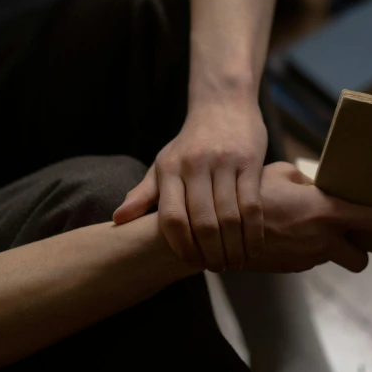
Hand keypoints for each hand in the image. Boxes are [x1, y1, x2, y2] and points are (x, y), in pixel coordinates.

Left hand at [114, 98, 266, 270]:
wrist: (223, 103)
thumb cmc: (190, 141)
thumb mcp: (163, 163)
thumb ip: (144, 194)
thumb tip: (117, 220)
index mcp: (170, 169)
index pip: (172, 218)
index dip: (181, 247)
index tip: (191, 263)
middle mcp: (195, 165)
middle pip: (203, 222)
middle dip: (211, 253)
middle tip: (216, 268)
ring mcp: (224, 163)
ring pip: (230, 217)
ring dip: (234, 247)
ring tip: (235, 262)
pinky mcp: (250, 161)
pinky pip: (252, 205)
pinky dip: (254, 232)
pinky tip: (253, 246)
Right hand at [245, 162, 371, 272]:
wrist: (219, 231)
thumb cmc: (250, 194)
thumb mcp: (281, 173)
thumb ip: (306, 180)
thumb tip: (315, 185)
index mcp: (325, 211)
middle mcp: (323, 240)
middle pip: (360, 257)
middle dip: (355, 248)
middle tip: (341, 232)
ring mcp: (308, 258)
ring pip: (332, 258)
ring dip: (325, 247)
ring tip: (298, 227)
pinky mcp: (293, 269)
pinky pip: (310, 260)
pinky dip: (304, 250)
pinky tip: (283, 235)